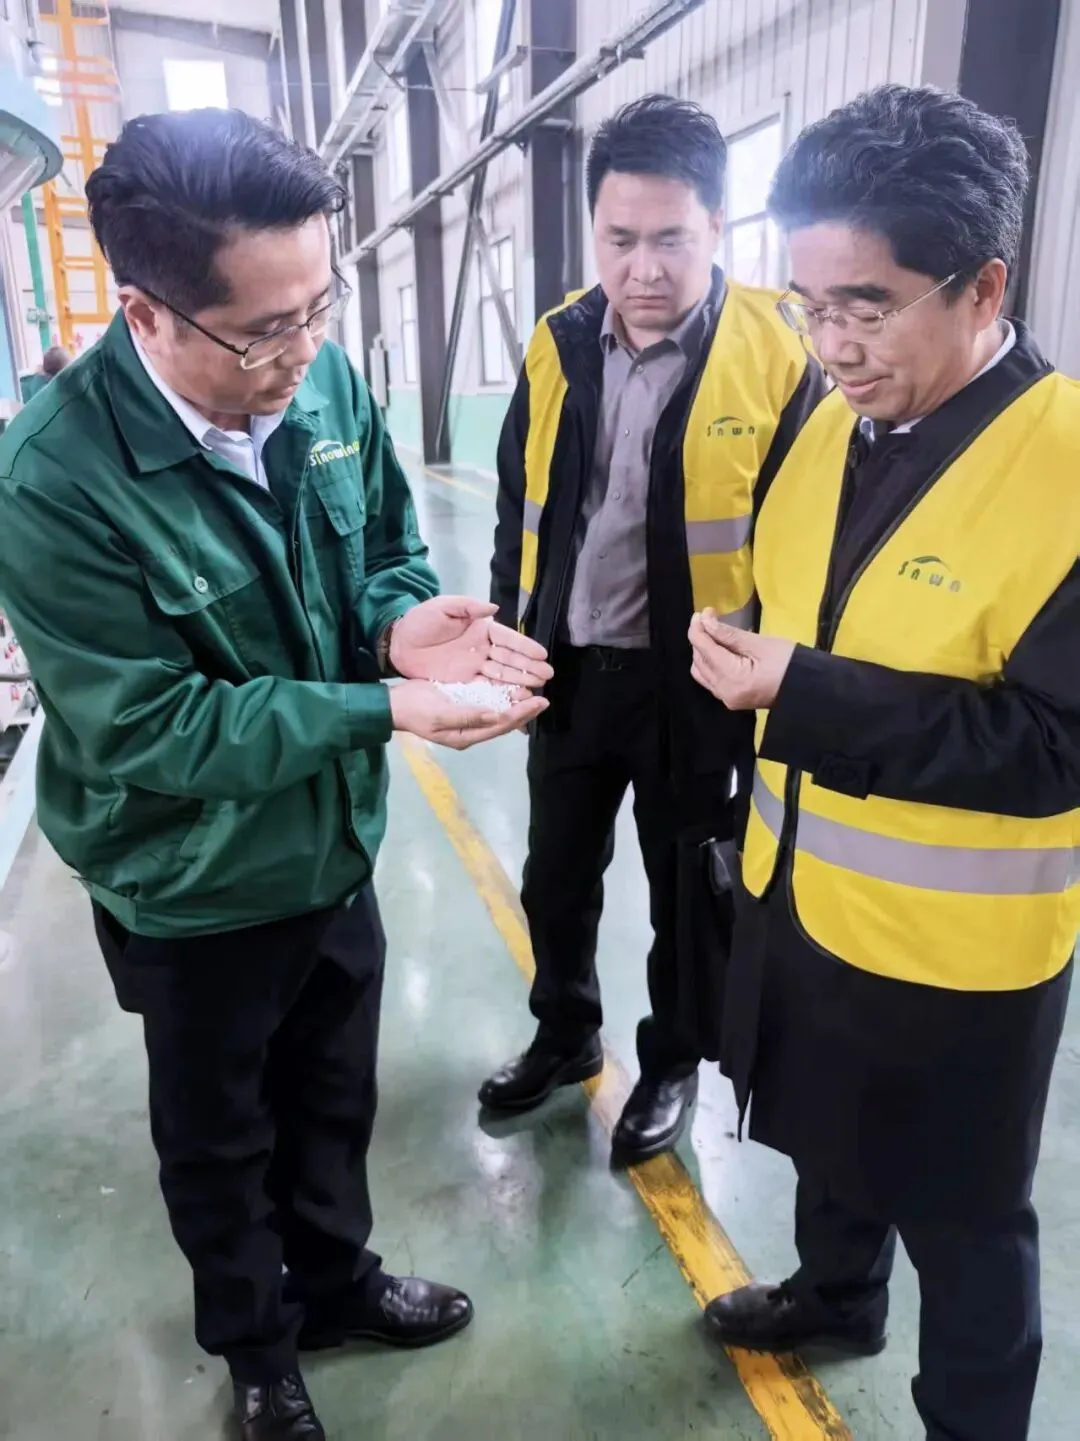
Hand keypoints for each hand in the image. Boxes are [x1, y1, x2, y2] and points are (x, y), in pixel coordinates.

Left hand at [388, 597, 552, 689]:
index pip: (508, 639)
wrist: (398, 643)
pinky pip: (487, 688)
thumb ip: (467, 606)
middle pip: (510, 659)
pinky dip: (502, 693)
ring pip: (502, 675)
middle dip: (529, 667)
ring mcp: (475, 666)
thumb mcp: (442, 607)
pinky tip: (516, 699)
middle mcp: (482, 649)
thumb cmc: (420, 621)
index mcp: (481, 629)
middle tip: (547, 675)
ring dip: (520, 682)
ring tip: (537, 689)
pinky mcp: (465, 681)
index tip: (542, 654)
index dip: (525, 646)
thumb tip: (493, 608)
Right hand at [389, 680, 548, 749]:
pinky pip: (487, 702)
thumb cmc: (415, 710)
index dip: (521, 714)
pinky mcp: (462, 704)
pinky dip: (501, 695)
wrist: (394, 704)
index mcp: (466, 735)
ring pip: (497, 711)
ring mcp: (467, 717)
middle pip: (503, 721)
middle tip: (544, 699)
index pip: (500, 725)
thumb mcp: (440, 715)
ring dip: (515, 703)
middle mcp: (471, 728)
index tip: (539, 702)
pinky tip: (511, 687)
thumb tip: (496, 715)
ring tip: (533, 693)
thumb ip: (468, 715)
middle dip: (523, 711)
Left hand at [688, 609, 795, 709]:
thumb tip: (704, 620)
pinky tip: (721, 650)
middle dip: (700, 638)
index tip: (703, 611)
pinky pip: (711, 680)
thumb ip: (728, 634)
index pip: (704, 650)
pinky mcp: (732, 699)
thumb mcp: (759, 643)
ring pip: (701, 672)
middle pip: (699, 661)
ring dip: (703, 652)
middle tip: (710, 618)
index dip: (699, 628)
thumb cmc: (788, 662)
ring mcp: (727, 698)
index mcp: (733, 678)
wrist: (806, 688)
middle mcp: (724, 692)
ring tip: (715, 634)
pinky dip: (711, 663)